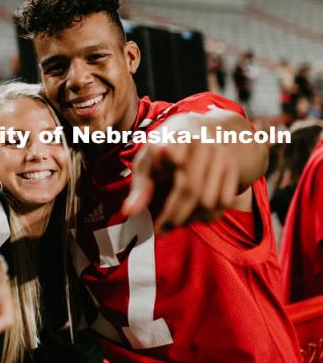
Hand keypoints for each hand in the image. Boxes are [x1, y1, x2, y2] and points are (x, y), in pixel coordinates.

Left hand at [122, 141, 238, 232]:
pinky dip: (207, 215)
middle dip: (173, 215)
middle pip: (190, 188)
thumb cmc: (164, 151)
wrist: (198, 132)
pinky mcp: (232, 168)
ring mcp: (219, 154)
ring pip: (208, 200)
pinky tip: (193, 214)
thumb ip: (140, 188)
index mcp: (173, 135)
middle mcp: (199, 142)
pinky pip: (222, 203)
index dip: (165, 166)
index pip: (167, 154)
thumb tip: (130, 212)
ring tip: (174, 220)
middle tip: (161, 230)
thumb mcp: (147, 163)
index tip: (158, 207)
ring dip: (190, 218)